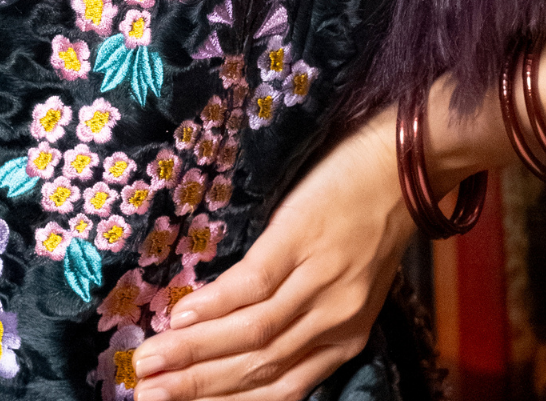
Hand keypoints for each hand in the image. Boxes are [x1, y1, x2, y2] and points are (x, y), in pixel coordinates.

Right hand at [131, 112, 418, 400]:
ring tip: (149, 362)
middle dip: (195, 386)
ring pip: (252, 333)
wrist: (400, 168)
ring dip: (193, 353)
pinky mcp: (302, 242)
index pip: (278, 390)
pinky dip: (215, 305)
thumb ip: (303, 323)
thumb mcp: (345, 291)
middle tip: (146, 395)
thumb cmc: (368, 227)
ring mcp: (319, 283)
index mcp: (344, 342)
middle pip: (257, 369)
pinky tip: (181, 315)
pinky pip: (254, 285)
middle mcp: (334, 323)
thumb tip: (233, 342)